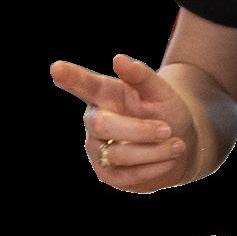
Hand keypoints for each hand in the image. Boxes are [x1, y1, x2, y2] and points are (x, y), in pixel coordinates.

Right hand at [49, 54, 192, 193]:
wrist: (180, 145)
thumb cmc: (165, 111)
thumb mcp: (160, 91)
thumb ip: (141, 76)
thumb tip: (118, 60)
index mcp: (104, 93)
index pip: (84, 84)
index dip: (70, 77)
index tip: (56, 67)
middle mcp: (94, 120)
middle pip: (103, 125)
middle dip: (140, 130)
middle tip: (167, 129)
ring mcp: (97, 149)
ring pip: (119, 155)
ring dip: (154, 151)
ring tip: (177, 145)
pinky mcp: (107, 174)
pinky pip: (127, 176)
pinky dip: (153, 168)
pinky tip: (169, 160)